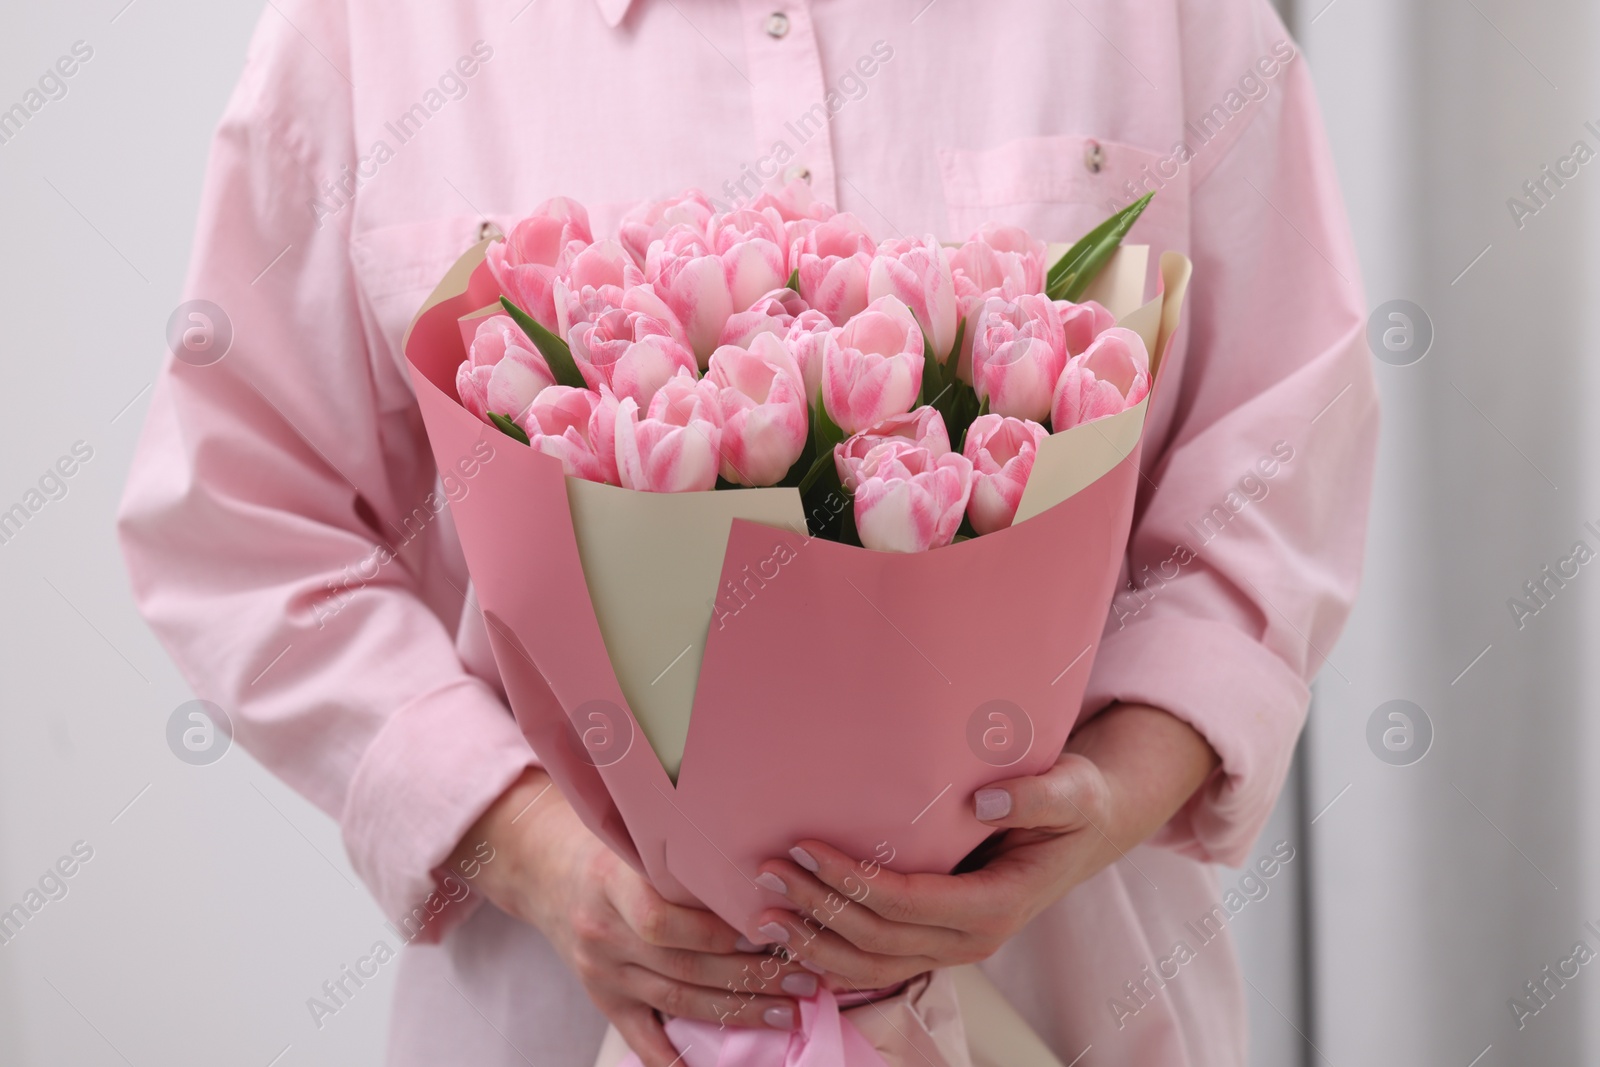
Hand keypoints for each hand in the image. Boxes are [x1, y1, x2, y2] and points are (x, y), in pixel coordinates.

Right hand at [451, 769, 817, 1066]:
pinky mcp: (604, 1000)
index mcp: (612, 884)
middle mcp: (603, 933)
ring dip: (736, 1011)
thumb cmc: (611, 848)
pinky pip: (642, 1037)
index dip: (717, 932)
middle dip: (749, 977)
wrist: (547, 872)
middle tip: (802, 980)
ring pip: (676, 1002)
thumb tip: (758, 867)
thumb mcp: (635, 837)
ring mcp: (602, 972)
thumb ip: (682, 854)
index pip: (662, 919)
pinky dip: (675, 1059)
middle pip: (682, 967)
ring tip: (786, 1013)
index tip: (771, 931)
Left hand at [747, 703, 1219, 991]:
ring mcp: (951, 948)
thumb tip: (980, 801)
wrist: (1086, 828)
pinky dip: (830, 960)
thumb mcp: (1068, 791)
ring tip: (762, 911)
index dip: (852, 881)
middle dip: (818, 910)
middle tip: (767, 872)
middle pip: (878, 939)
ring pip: (871, 965)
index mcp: (996, 905)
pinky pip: (876, 967)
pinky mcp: (935, 942)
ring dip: (814, 942)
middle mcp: (970, 938)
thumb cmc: (1074, 804)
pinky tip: (790, 941)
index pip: (908, 904)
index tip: (806, 847)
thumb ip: (1031, 796)